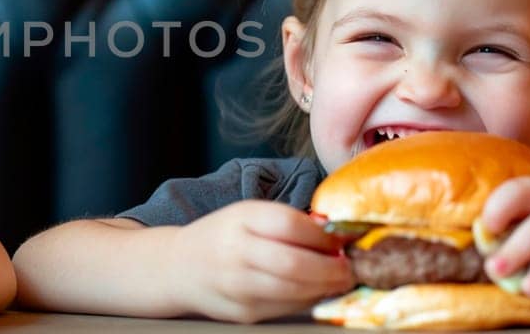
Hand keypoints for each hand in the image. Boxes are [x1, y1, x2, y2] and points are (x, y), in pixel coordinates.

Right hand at [166, 200, 354, 322]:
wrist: (179, 268)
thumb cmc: (223, 237)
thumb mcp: (249, 215)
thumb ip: (288, 221)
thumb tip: (337, 235)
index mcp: (240, 220)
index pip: (289, 225)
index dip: (323, 235)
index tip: (342, 240)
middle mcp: (235, 253)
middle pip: (294, 264)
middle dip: (331, 269)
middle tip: (350, 268)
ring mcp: (237, 287)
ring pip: (294, 292)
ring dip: (325, 288)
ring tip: (339, 280)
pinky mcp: (243, 313)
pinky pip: (286, 309)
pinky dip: (308, 301)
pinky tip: (315, 292)